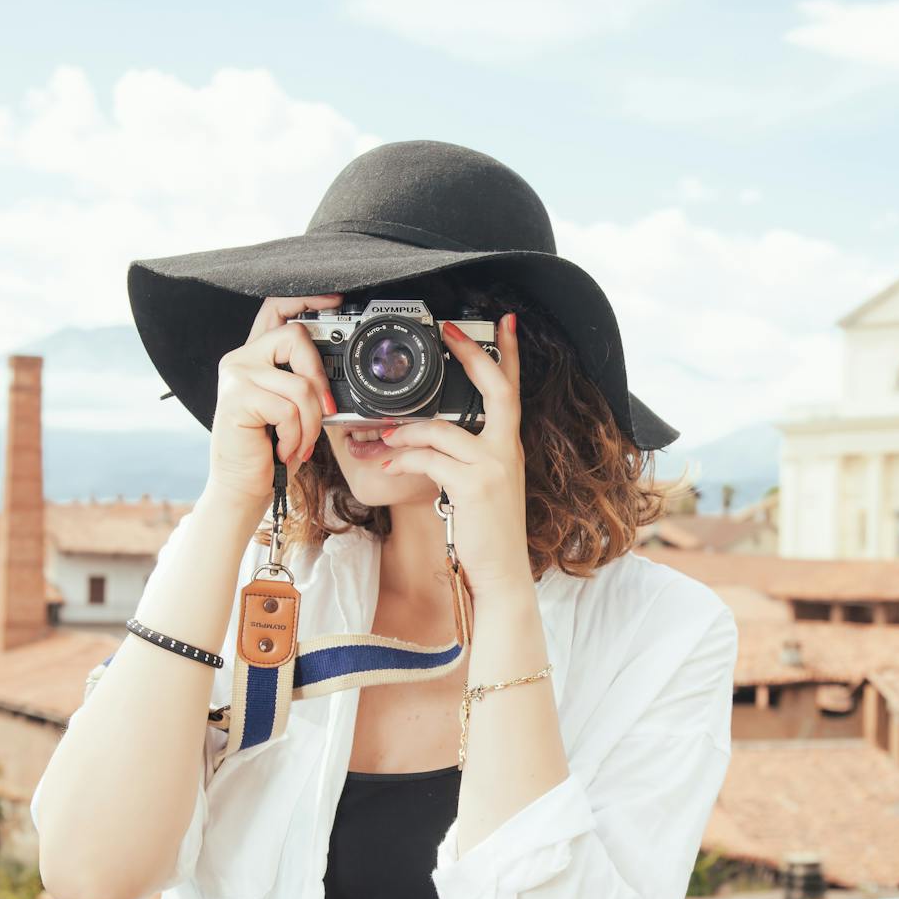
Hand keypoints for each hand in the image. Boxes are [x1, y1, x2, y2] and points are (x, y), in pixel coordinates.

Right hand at [205, 294, 341, 512]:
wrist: (243, 486)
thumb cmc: (270, 450)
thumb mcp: (293, 410)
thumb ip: (305, 382)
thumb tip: (337, 375)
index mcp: (256, 357)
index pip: (276, 309)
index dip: (307, 299)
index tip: (335, 300)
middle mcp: (241, 358)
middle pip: (295, 337)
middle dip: (319, 378)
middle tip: (322, 411)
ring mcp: (236, 376)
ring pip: (299, 384)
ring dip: (310, 423)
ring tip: (300, 443)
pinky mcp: (237, 398)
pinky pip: (288, 409)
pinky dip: (296, 436)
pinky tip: (283, 448)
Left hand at [377, 312, 530, 596]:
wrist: (502, 575)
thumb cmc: (488, 534)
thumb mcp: (484, 488)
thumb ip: (467, 457)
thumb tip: (428, 436)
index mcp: (509, 447)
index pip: (513, 390)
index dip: (509, 354)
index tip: (504, 323)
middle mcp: (507, 451)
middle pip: (496, 389)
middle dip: (472, 355)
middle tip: (450, 331)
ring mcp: (493, 466)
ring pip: (442, 429)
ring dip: (406, 430)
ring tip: (384, 437)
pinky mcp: (473, 485)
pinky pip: (429, 459)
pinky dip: (403, 458)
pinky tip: (387, 463)